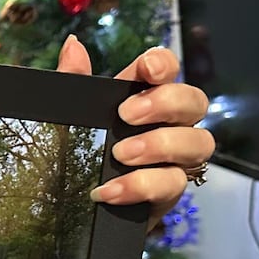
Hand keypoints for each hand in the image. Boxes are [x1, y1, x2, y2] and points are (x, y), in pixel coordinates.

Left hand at [57, 37, 214, 221]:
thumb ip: (70, 83)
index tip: (146, 68)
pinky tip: (108, 191)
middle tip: (126, 115)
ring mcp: (171, 161)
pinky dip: (140, 185)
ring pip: (198, 143)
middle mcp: (166, 126)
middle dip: (166, 103)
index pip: (168, 69)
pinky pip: (172, 185)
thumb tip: (73, 44)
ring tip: (120, 154)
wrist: (60, 213)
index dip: (164, 63)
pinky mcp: (166, 195)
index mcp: (141, 99)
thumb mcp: (62, 119)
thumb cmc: (68, 158)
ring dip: (161, 144)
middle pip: (195, 101)